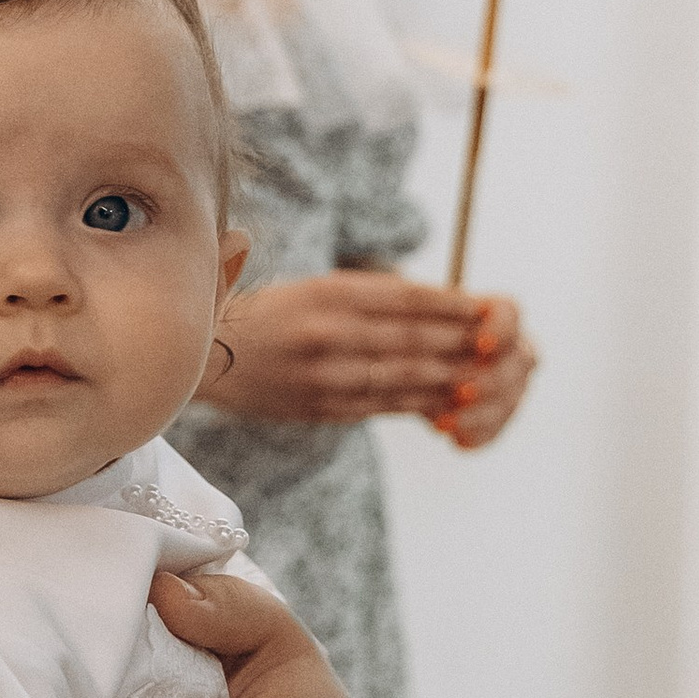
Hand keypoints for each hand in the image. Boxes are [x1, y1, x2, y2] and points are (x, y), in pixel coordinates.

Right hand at [204, 270, 527, 431]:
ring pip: (404, 376)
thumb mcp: (309, 289)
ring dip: (449, 379)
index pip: (405, 296)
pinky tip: (444, 403)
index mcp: (325, 294)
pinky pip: (381, 406)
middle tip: (500, 347)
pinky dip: (418, 404)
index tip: (486, 308)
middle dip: (462, 344)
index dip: (452, 305)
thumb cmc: (263, 317)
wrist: (198, 360)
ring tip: (483, 379)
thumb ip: (364, 296)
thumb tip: (434, 304)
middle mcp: (327, 332)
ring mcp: (323, 375)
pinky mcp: (319, 407)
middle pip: (413, 338)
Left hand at [431, 295, 536, 447]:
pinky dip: (475, 435)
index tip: (480, 345)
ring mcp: (512, 386)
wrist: (413, 365)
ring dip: (476, 415)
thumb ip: (427, 320)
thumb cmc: (416, 329)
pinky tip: (455, 440)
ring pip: (507, 402)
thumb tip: (420, 320)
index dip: (500, 331)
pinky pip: (495, 430)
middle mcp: (514, 349)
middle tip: (459, 392)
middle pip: (517, 364)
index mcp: (500, 315)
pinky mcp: (498, 416)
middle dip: (488, 380)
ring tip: (443, 423)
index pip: (511, 314)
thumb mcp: (418, 319)